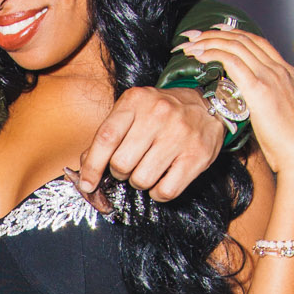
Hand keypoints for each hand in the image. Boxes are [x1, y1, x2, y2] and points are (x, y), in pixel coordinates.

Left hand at [69, 87, 223, 205]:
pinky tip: (161, 180)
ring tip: (148, 169)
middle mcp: (158, 114)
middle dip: (120, 172)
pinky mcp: (196, 155)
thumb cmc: (162, 113)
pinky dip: (158, 193)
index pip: (106, 138)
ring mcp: (179, 135)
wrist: (207, 106)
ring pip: (142, 180)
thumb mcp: (133, 111)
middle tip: (129, 165)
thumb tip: (85, 169)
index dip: (92, 166)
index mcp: (136, 101)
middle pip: (122, 163)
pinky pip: (166, 190)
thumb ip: (108, 134)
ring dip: (139, 182)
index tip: (87, 184)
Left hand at [177, 29, 293, 191]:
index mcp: (286, 73)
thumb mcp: (279, 114)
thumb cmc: (291, 144)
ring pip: (235, 45)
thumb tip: (244, 103)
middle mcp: (279, 69)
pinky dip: (213, 53)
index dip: (232, 34)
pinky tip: (199, 56)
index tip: (214, 32)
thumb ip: (263, 102)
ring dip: (208, 41)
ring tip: (190, 44)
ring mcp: (270, 76)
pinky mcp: (259, 89)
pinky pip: (232, 61)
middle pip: (243, 39)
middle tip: (193, 35)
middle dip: (214, 33)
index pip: (256, 42)